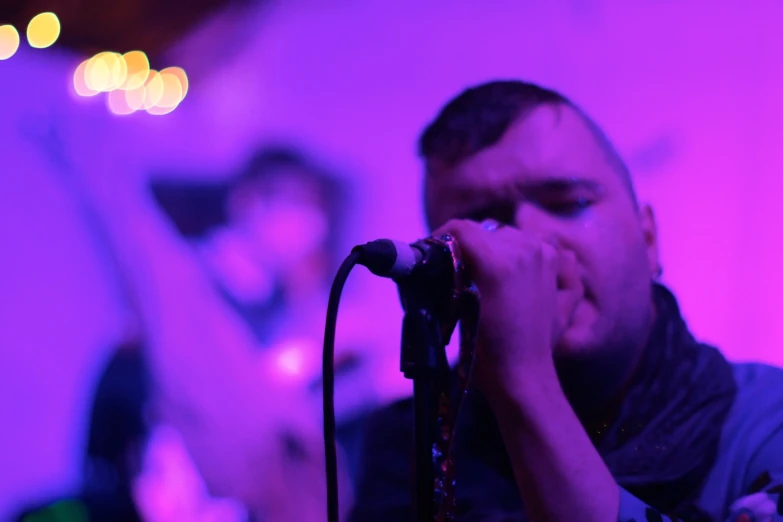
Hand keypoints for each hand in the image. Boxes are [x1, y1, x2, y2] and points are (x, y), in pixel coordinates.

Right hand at [432, 219, 583, 398]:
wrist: (521, 375)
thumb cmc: (483, 349)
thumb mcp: (457, 305)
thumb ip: (454, 266)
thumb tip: (445, 245)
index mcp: (498, 261)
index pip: (461, 228)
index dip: (440, 236)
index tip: (431, 251)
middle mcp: (526, 250)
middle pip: (486, 231)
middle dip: (469, 246)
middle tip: (458, 270)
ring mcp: (547, 257)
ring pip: (510, 236)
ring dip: (496, 249)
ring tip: (487, 276)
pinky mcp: (559, 270)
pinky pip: (541, 244)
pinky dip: (528, 253)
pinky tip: (518, 274)